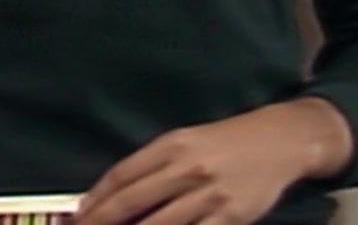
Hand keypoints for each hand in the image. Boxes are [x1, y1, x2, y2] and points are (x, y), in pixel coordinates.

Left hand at [74, 98, 352, 224]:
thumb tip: (113, 196)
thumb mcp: (188, 141)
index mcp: (173, 144)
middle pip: (132, 203)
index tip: (77, 218)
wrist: (280, 140)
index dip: (96, 200)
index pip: (123, 175)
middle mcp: (188, 168)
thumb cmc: (227, 142)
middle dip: (102, 223)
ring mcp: (209, 196)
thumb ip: (154, 166)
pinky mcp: (230, 218)